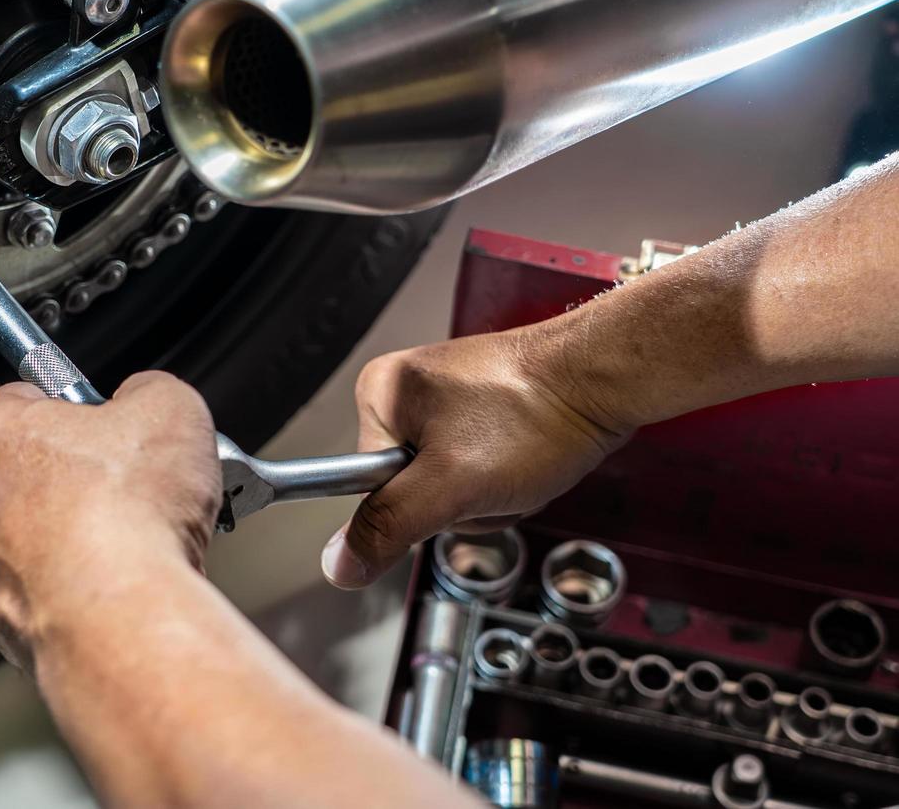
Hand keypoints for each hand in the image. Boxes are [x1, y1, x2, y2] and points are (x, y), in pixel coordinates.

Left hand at [0, 371, 221, 670]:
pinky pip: (44, 585)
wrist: (121, 616)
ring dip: (82, 531)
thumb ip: (149, 389)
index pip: (30, 397)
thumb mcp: (168, 405)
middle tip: (137, 484)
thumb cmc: (127, 515)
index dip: (85, 408)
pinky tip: (120, 578)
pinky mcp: (2, 618)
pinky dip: (78, 582)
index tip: (115, 424)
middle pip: (32, 467)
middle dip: (84, 474)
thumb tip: (148, 400)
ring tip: (140, 536)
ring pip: (37, 532)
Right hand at [322, 328, 631, 588]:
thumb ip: (389, 526)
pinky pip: (480, 464)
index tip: (455, 484)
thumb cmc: (536, 415)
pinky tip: (528, 455)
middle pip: (414, 487)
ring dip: (489, 492)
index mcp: (379, 394)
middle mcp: (407, 388)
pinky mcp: (485, 405)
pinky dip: (508, 473)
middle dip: (462, 500)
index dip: (419, 502)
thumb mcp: (452, 486)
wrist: (604, 378)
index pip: (371, 486)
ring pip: (452, 482)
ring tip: (518, 461)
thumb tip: (339, 565)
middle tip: (494, 475)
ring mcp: (448, 396)